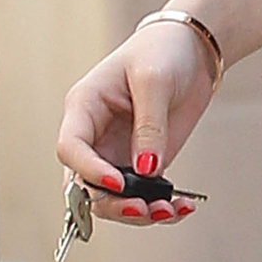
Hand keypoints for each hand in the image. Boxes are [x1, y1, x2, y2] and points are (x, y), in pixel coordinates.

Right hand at [56, 22, 214, 227]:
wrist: (190, 48)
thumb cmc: (162, 51)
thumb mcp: (154, 80)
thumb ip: (149, 126)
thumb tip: (147, 168)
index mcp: (84, 107)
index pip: (70, 148)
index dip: (89, 170)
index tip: (120, 182)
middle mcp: (94, 136)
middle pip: (86, 184)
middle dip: (112, 203)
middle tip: (142, 208)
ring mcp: (117, 153)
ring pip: (112, 198)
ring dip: (137, 212)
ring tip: (169, 210)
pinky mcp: (142, 163)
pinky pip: (142, 194)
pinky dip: (160, 206)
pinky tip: (181, 207)